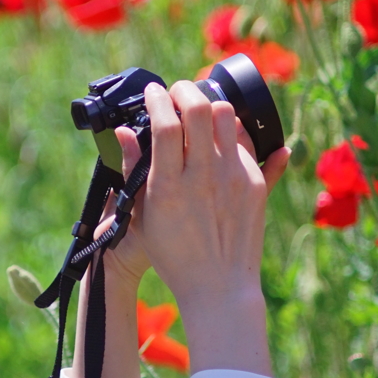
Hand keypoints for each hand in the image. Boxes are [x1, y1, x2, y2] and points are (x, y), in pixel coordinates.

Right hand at [134, 81, 288, 374]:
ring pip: (227, 117)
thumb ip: (133, 169)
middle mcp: (203, 177)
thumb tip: (123, 132)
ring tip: (200, 112)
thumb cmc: (173, 255)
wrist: (218, 288)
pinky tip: (224, 136)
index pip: (165, 122)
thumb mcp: (141, 216)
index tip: (153, 93)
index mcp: (168, 185)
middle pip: (199, 109)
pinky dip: (232, 133)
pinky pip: (248, 144)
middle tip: (177, 93)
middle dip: (185, 90)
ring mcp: (233, 179)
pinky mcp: (255, 185)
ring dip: (210, 105)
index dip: (157, 99)